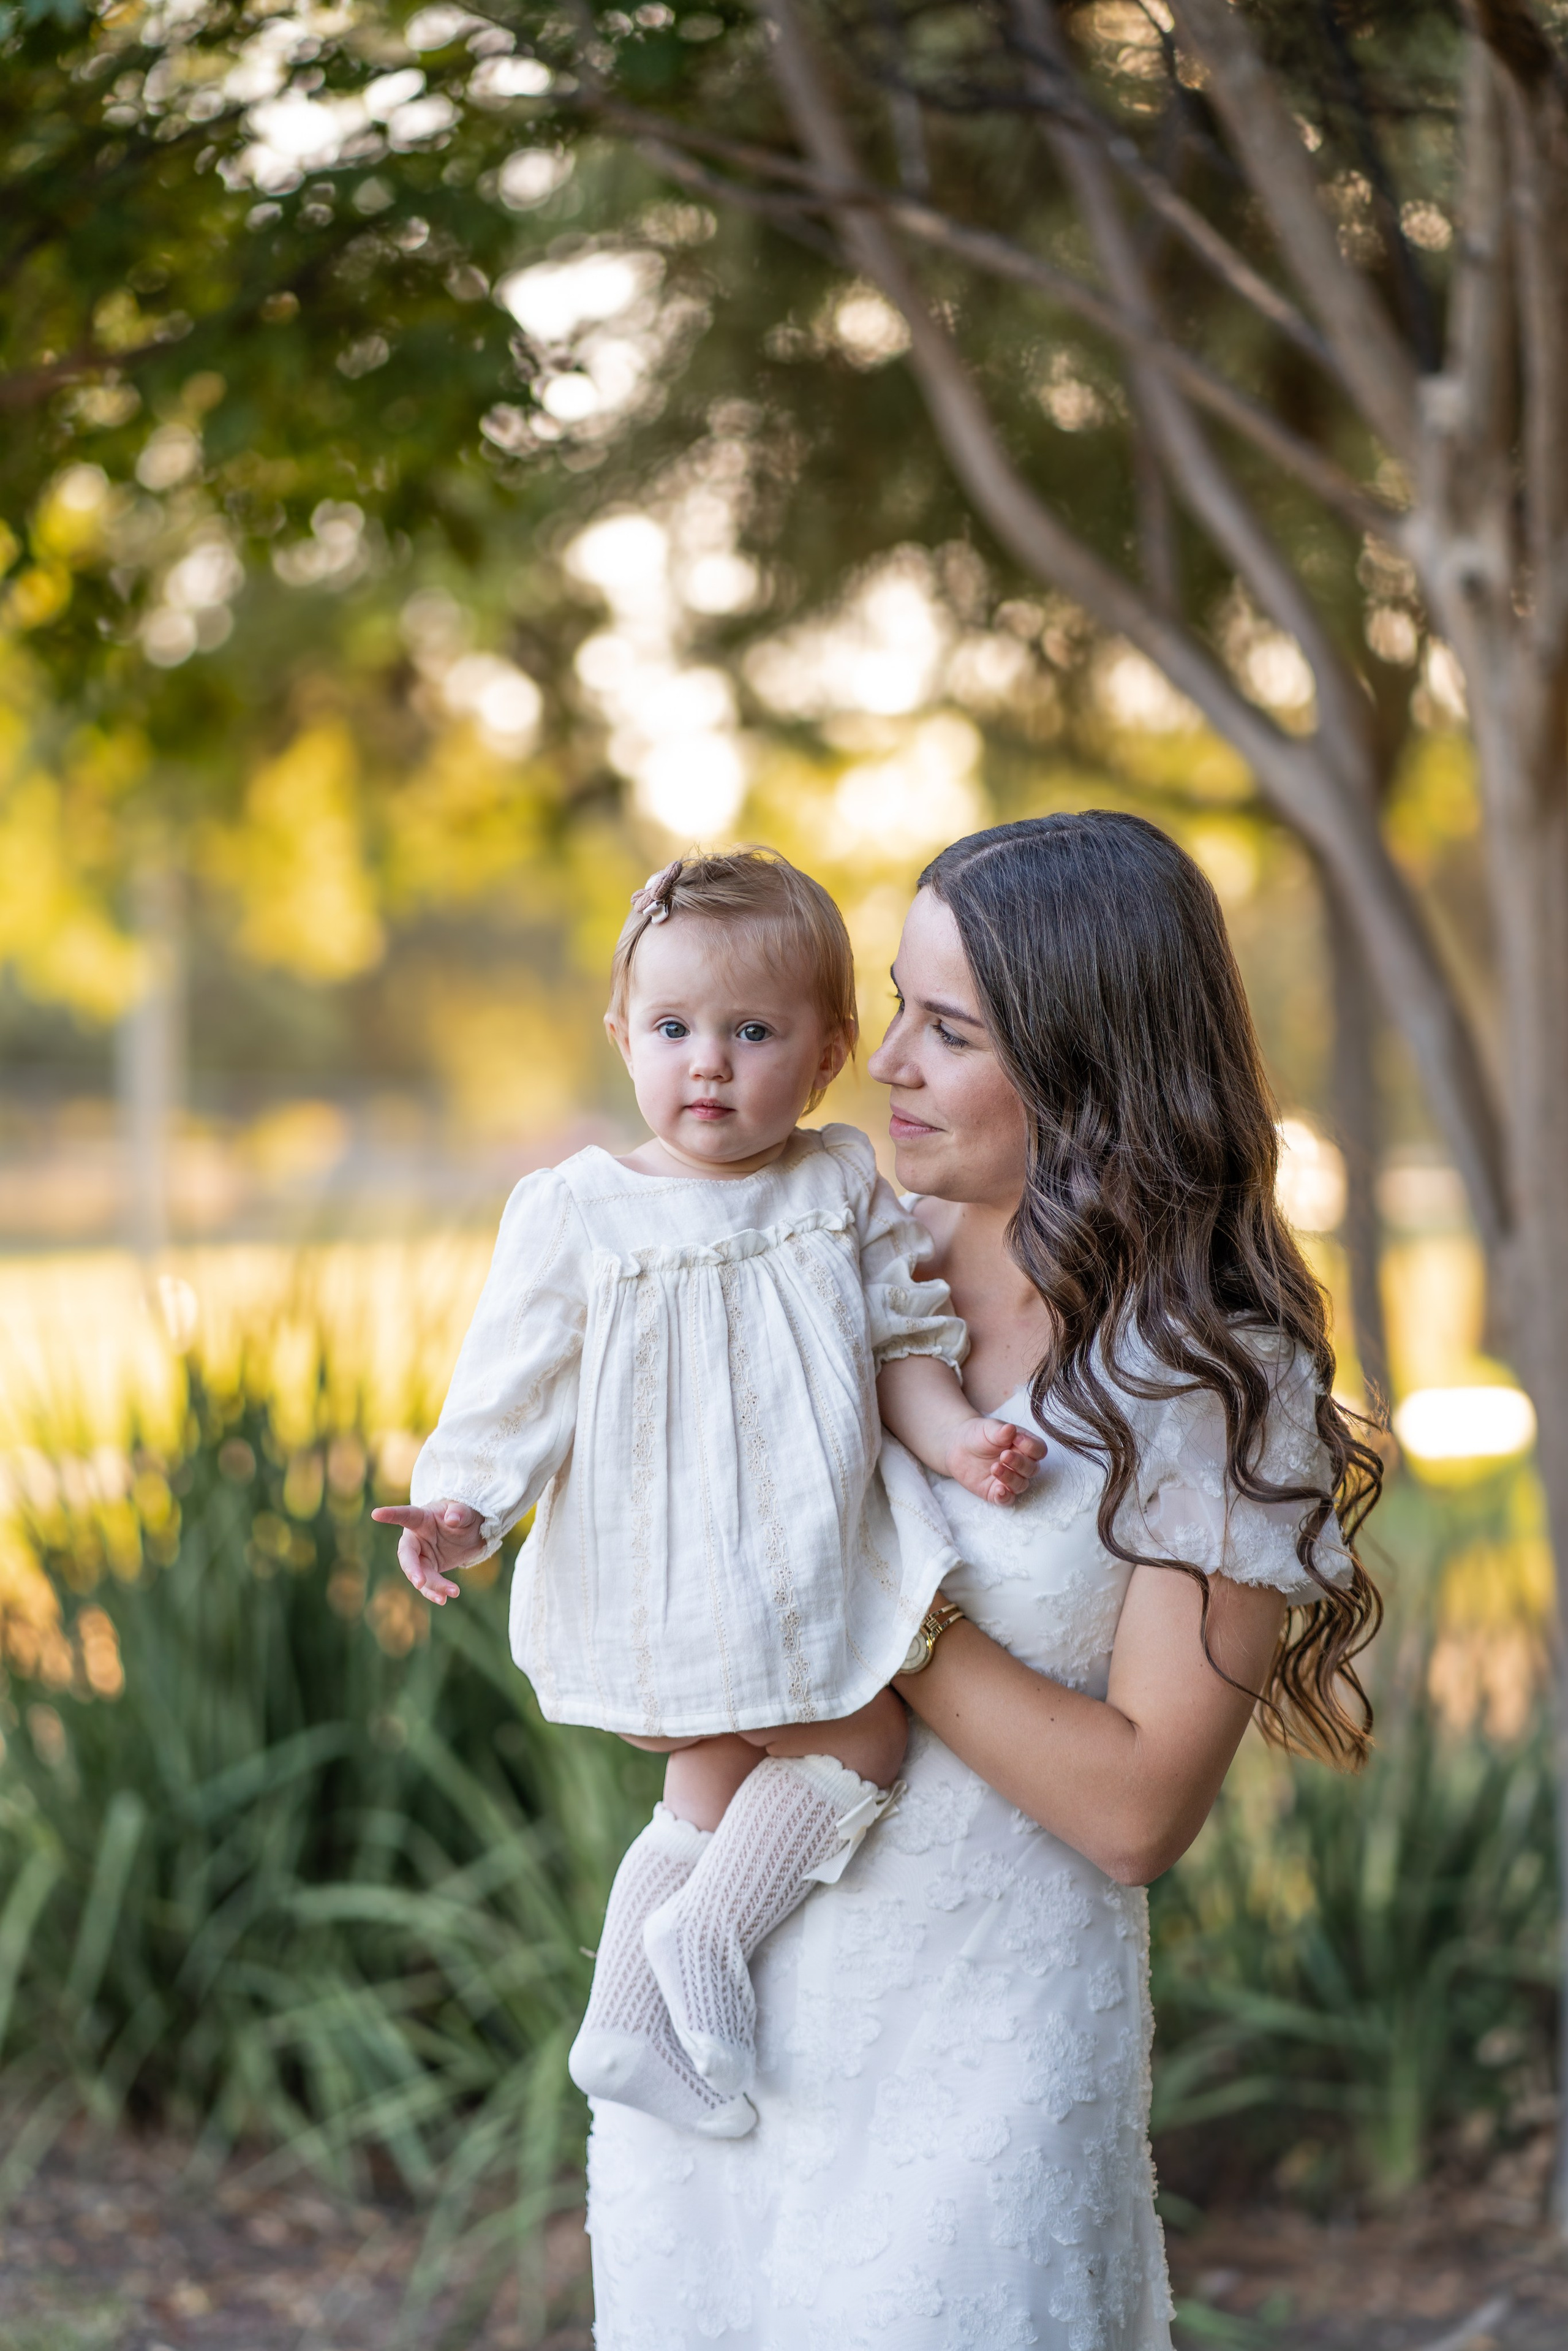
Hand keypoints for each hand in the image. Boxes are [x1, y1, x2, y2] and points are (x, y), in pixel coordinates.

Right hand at [370, 1500, 485, 1602]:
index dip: (391, 1514)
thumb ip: (459, 1513)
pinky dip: (435, 1592)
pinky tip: (443, 1599)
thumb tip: (452, 1519)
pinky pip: (427, 1584)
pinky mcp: (429, 1570)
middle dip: (412, 1569)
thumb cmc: (463, 1516)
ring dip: (433, 1586)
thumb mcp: (466, 1511)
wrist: (471, 1533)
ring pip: (420, 1574)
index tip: (376, 1513)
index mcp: (422, 1519)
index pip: (405, 1515)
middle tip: (420, 1582)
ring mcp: (421, 1556)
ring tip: (450, 1594)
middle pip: (407, 1554)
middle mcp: (416, 1538)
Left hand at [944, 1417, 1045, 1506]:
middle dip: (1020, 1463)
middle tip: (1004, 1455)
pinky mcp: (996, 1491)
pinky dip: (1005, 1497)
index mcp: (1024, 1445)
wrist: (957, 1446)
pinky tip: (998, 1490)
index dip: (1031, 1447)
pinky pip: (1007, 1499)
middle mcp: (1021, 1464)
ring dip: (1010, 1478)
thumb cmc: (978, 1435)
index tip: (1016, 1439)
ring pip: (1021, 1484)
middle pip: (1032, 1469)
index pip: (1039, 1450)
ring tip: (994, 1467)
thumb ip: (1001, 1431)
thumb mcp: (988, 1429)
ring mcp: (1010, 1478)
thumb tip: (1010, 1429)